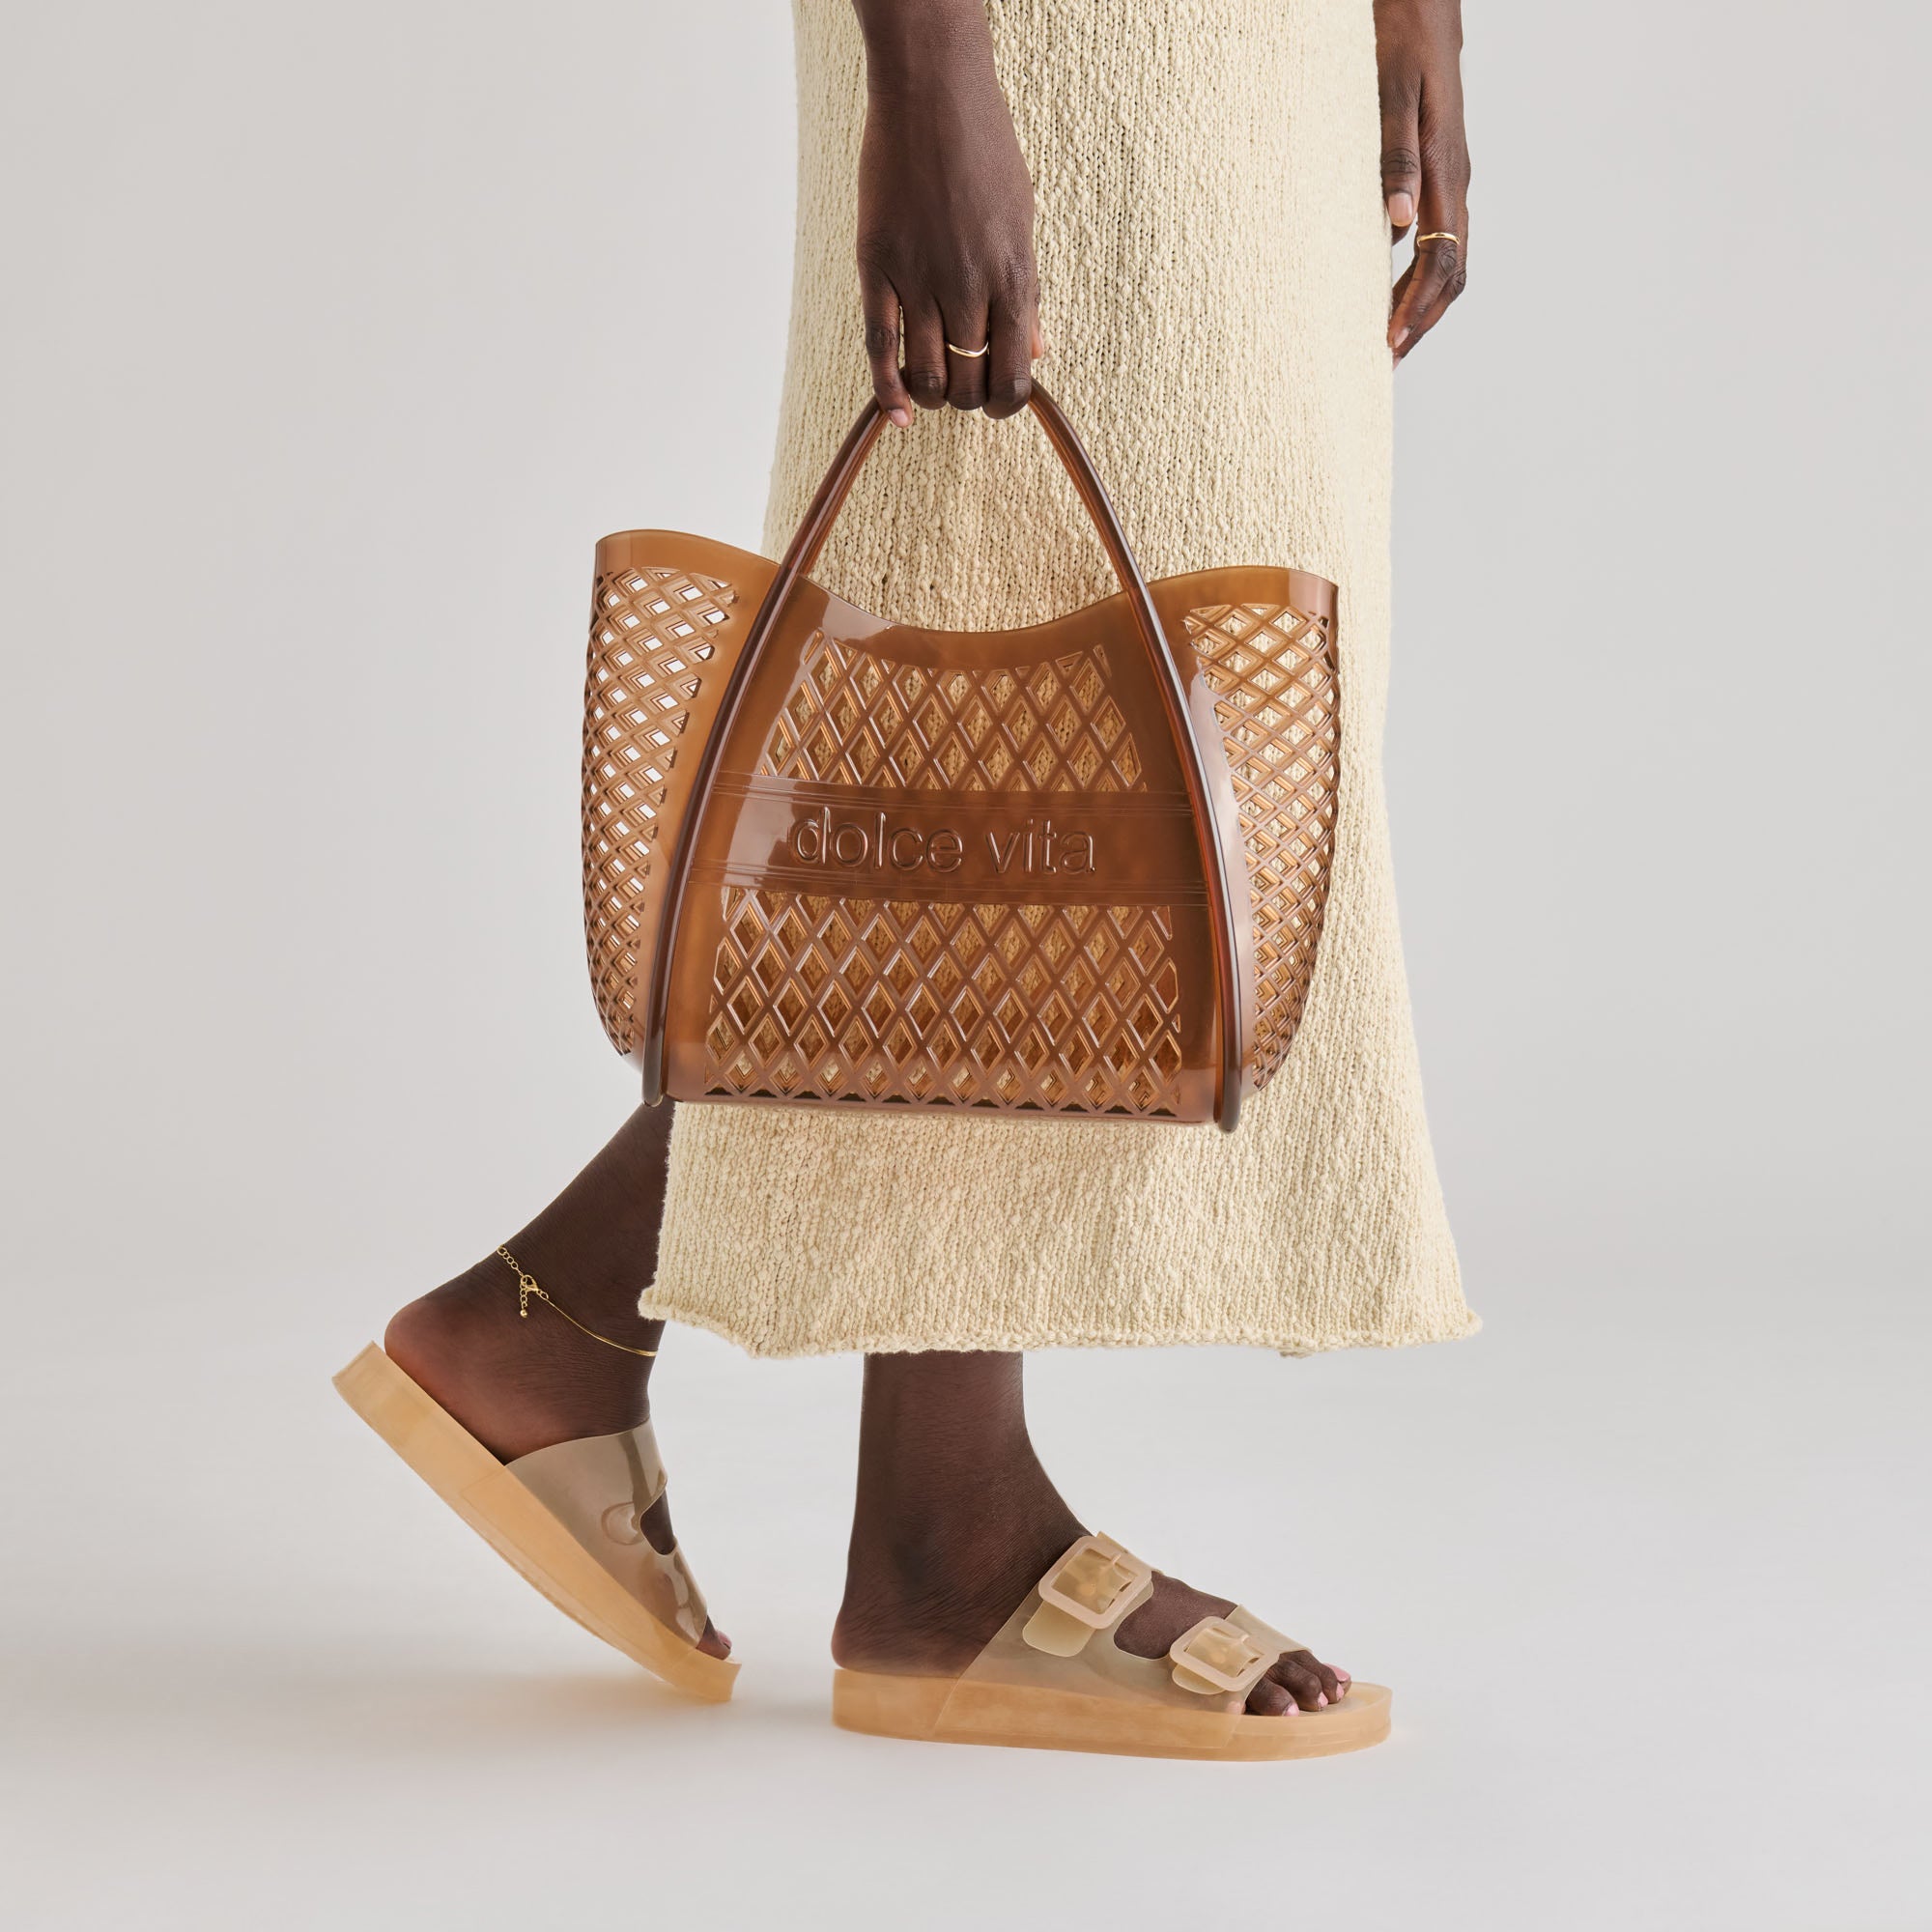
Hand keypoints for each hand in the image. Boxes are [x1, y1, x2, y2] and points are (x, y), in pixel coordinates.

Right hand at [853, 0, 1042, 422]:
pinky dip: (889, 391)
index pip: (1014, 374)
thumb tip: (1035, 352)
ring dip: (933, 394)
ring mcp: (919, 278)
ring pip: (928, 374)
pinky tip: (898, 415)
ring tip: (932, 386)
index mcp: (1014, 276)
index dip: (1007, 403)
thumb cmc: (985, 151)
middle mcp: (969, 285)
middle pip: (970, 381)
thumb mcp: (1023, 220)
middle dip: (968, 399)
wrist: (932, 95)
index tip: (998, 401)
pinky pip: (880, 346)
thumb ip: (1027, 291)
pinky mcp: (876, 266)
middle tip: (962, 385)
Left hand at [1375, 0, 1470, 362]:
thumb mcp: (1389, 90)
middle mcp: (1455, 179)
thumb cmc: (1399, 32)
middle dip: (1419, 321)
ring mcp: (1451, 176)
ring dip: (1421, 304)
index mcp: (1446, 169)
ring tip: (1386, 341)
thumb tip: (1396, 224)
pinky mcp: (1438, 169)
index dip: (1415, 309)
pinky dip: (1418, 275)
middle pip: (1451, 272)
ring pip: (1449, 258)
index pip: (1441, 262)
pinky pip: (1439, 236)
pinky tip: (1390, 289)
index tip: (1386, 346)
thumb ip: (1392, 154)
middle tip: (1382, 363)